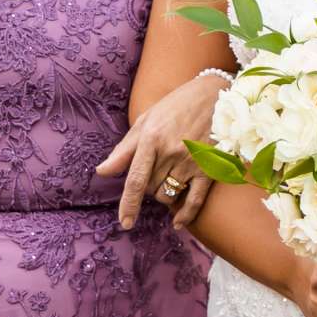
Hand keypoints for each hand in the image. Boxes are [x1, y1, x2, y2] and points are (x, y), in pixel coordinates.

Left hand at [96, 72, 223, 230]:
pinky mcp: (210, 167)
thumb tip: (101, 172)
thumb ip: (124, 149)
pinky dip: (186, 215)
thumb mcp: (146, 120)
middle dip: (149, 187)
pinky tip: (178, 222)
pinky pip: (195, 200)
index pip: (136, 180)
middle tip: (157, 170)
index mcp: (151, 138)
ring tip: (170, 177)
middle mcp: (171, 151)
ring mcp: (192, 160)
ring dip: (165, 194)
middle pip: (152, 189)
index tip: (126, 223)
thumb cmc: (176, 106)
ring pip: (169, 195)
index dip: (129, 204)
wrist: (215, 93)